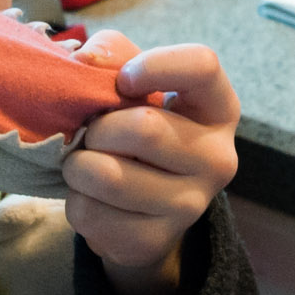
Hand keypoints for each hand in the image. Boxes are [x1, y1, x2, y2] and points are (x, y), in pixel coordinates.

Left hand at [60, 36, 239, 294]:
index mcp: (218, 108)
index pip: (202, 66)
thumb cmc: (138, 125)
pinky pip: (90, 214)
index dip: (154, 65)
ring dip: (79, 166)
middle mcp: (218, 158)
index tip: (125, 80)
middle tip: (94, 133)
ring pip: (108, 176)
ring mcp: (191, 205)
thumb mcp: (134, 82)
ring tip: (87, 165)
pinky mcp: (155, 240)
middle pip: (144, 129)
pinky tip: (93, 197)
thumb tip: (87, 58)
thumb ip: (113, 53)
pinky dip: (76, 201)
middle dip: (99, 128)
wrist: (145, 207)